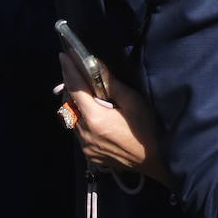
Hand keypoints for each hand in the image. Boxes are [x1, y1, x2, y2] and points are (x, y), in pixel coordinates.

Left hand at [58, 53, 169, 184]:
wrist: (154, 161)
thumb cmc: (147, 129)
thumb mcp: (133, 102)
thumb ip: (111, 84)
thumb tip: (96, 64)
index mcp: (94, 118)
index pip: (75, 88)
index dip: (68, 70)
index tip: (63, 56)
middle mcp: (84, 133)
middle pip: (67, 104)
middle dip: (69, 87)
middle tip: (75, 73)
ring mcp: (85, 146)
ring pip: (70, 119)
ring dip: (74, 104)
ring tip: (84, 93)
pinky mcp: (89, 154)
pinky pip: (77, 131)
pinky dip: (80, 119)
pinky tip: (93, 115)